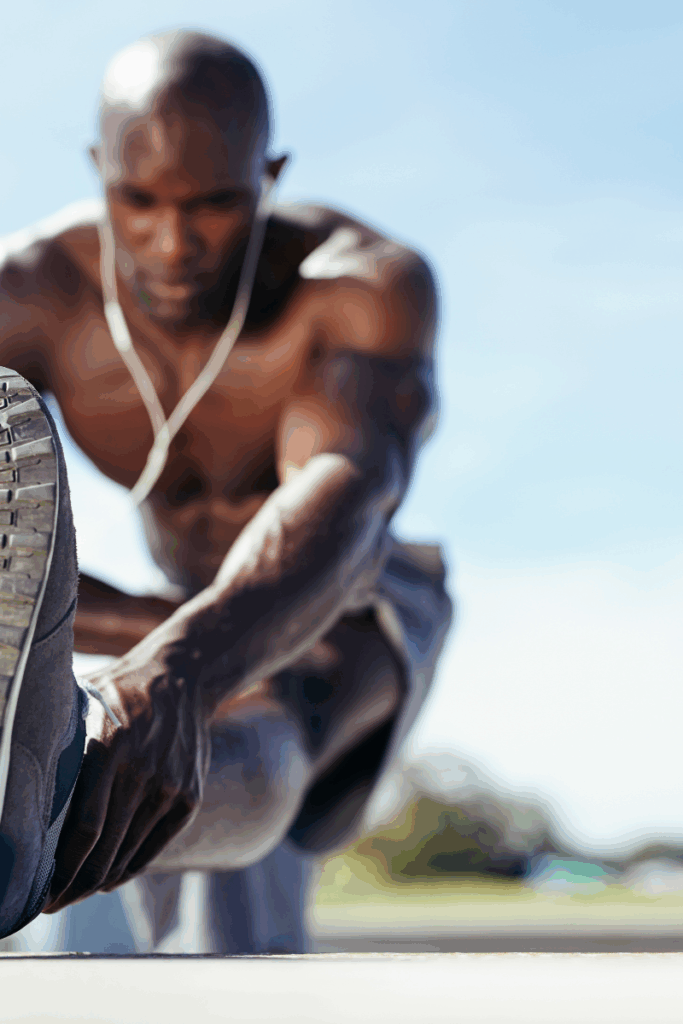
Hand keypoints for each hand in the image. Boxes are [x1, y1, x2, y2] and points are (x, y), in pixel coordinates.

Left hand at [44, 657, 210, 910]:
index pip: (84, 828)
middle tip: (51, 903)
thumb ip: (55, 738)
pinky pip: (153, 845)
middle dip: (74, 885)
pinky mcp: (189, 796)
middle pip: (105, 850)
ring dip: (99, 880)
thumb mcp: (81, 704)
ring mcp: (170, 786)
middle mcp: (143, 771)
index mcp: (109, 748)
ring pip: (128, 852)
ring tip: (74, 893)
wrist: (181, 676)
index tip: (39, 889)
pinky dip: (129, 867)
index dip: (61, 868)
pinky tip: (108, 878)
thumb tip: (12, 767)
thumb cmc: (116, 692)